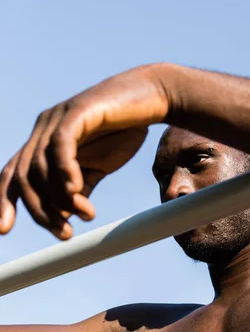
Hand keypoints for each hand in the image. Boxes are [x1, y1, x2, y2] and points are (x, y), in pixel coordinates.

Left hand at [0, 64, 169, 239]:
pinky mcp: (76, 111)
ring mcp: (58, 118)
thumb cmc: (125, 130)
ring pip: (41, 166)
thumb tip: (64, 216)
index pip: (13, 174)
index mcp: (43, 142)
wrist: (153, 98)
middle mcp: (43, 128)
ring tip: (86, 213)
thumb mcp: (97, 168)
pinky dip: (65, 172)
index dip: (3, 201)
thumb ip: (78, 189)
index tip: (4, 230)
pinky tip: (76, 190)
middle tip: (64, 232)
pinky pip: (60, 146)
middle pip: (24, 176)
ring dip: (60, 198)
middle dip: (40, 210)